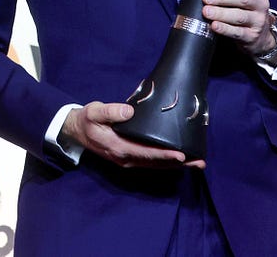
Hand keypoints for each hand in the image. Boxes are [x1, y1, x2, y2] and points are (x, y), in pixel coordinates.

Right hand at [61, 102, 203, 168]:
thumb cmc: (87, 120)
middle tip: (200, 163)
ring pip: (156, 165)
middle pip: (156, 164)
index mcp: (119, 147)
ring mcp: (129, 160)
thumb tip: (130, 111)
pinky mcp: (131, 157)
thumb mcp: (94, 112)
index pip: (146, 153)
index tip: (181, 155)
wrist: (77, 131)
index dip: (164, 155)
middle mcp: (126, 158)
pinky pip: (152, 162)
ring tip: (196, 163)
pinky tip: (179, 160)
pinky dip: (166, 162)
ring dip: (176, 166)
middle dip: (179, 164)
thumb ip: (110, 111)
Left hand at [197, 0, 274, 57]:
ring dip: (221, 13)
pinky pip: (237, 32)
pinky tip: (214, 26)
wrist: (258, 37)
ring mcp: (258, 20)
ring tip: (206, 11)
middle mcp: (260, 3)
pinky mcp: (252, 36)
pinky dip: (225, 29)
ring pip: (240, 16)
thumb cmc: (241, 10)